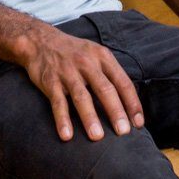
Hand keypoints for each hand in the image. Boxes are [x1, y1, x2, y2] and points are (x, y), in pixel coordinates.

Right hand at [23, 27, 142, 140]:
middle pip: (105, 89)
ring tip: (97, 137)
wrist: (40, 41)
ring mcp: (68, 72)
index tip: (138, 123)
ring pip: (82, 97)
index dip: (132, 103)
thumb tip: (129, 103)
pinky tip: (67, 135)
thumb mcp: (96, 54)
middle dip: (115, 112)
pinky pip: (58, 103)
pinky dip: (62, 119)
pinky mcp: (50, 82)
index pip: (123, 82)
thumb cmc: (74, 52)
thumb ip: (111, 74)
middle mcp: (87, 63)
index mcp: (103, 57)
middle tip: (123, 132)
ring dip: (90, 118)